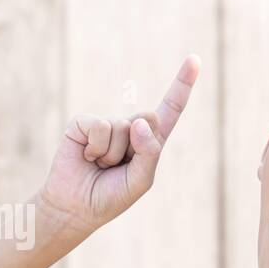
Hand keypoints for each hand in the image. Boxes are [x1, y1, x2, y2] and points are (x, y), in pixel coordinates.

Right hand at [37, 54, 199, 234]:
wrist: (74, 208)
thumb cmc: (109, 197)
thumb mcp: (140, 181)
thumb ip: (149, 153)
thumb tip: (139, 121)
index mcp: (148, 141)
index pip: (170, 110)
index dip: (182, 85)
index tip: (194, 59)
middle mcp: (128, 128)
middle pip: (148, 116)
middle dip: (136, 144)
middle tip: (117, 165)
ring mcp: (105, 124)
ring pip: (122, 126)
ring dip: (112, 154)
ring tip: (99, 166)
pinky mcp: (83, 124)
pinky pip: (100, 126)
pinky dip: (95, 148)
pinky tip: (86, 158)